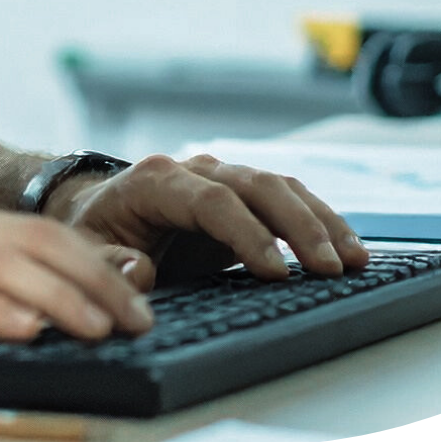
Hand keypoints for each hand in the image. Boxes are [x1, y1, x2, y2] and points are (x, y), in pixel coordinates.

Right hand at [0, 196, 156, 386]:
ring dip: (70, 298)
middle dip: (98, 278)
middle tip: (140, 315)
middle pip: (37, 244)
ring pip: (12, 268)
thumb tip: (13, 312)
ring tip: (109, 327)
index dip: (88, 259)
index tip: (128, 289)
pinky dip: (3, 311)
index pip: (31, 231)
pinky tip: (34, 329)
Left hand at [49, 153, 369, 280]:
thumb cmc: (94, 234)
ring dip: (320, 220)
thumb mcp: (85, 250)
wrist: (98, 214)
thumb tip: (139, 271)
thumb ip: (108, 263)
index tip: (276, 272)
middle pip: (256, 185)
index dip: (246, 234)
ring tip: (355, 260)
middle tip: (331, 267)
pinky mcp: (243, 196)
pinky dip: (319, 220)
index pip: (210, 201)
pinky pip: (287, 199)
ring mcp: (221, 177)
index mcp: (154, 180)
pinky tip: (347, 247)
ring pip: (280, 186)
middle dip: (297, 224)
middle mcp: (193, 169)